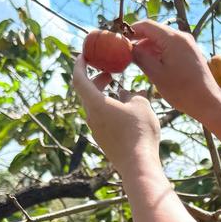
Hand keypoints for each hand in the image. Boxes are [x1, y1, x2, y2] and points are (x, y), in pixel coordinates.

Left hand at [72, 54, 160, 173]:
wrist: (138, 166)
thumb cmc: (139, 133)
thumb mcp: (141, 106)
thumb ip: (134, 94)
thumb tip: (128, 92)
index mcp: (96, 104)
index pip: (79, 79)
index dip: (80, 65)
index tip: (84, 55)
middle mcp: (91, 117)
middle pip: (87, 93)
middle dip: (97, 80)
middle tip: (109, 73)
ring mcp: (96, 131)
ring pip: (96, 107)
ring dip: (106, 96)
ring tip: (123, 93)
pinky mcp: (104, 141)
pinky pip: (103, 120)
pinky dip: (110, 110)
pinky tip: (127, 113)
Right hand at [130, 20, 220, 123]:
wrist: (209, 102)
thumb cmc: (183, 91)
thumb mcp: (156, 74)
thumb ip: (141, 57)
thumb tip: (129, 48)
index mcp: (173, 38)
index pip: (146, 25)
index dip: (131, 31)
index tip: (119, 40)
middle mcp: (181, 37)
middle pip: (154, 31)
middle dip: (139, 40)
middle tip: (126, 53)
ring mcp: (188, 44)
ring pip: (162, 40)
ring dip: (149, 48)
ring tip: (137, 61)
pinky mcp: (190, 53)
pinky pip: (171, 47)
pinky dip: (159, 53)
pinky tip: (152, 65)